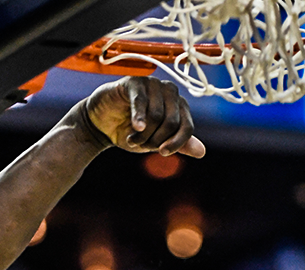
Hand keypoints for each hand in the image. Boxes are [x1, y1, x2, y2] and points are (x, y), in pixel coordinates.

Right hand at [75, 76, 205, 157]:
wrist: (102, 125)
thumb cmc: (132, 132)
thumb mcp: (157, 142)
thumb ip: (179, 144)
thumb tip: (202, 152)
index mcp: (180, 106)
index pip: (187, 126)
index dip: (177, 142)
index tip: (163, 153)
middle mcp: (169, 92)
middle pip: (171, 122)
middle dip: (155, 139)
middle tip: (140, 144)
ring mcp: (152, 84)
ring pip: (156, 115)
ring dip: (143, 134)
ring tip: (132, 138)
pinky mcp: (133, 82)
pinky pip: (141, 101)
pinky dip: (139, 117)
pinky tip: (135, 128)